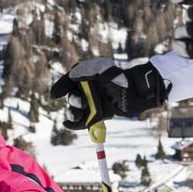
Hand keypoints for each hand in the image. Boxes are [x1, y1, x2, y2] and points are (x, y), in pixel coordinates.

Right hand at [47, 57, 169, 128]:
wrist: (137, 91)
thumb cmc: (120, 76)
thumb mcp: (101, 68)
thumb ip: (83, 70)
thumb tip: (69, 77)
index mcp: (87, 76)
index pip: (69, 81)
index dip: (61, 87)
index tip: (55, 95)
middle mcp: (89, 89)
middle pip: (72, 97)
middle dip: (73, 101)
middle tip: (81, 102)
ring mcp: (94, 102)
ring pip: (76, 110)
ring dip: (72, 113)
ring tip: (77, 114)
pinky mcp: (100, 114)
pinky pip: (84, 120)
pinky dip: (75, 124)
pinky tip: (68, 124)